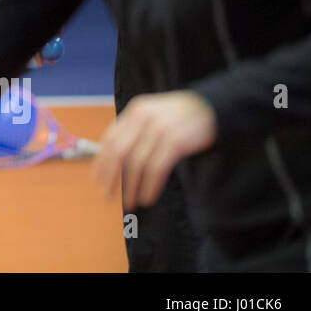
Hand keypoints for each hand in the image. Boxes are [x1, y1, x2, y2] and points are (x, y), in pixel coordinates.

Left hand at [93, 91, 216, 208]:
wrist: (213, 108)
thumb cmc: (181, 117)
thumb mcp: (154, 115)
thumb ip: (135, 131)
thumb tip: (114, 160)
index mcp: (135, 112)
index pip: (110, 139)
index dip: (101, 162)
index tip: (97, 180)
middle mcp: (144, 118)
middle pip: (119, 152)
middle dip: (111, 177)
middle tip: (108, 196)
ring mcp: (160, 129)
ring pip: (137, 163)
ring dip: (131, 187)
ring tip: (129, 203)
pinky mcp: (176, 141)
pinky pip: (156, 168)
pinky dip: (149, 186)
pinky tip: (147, 197)